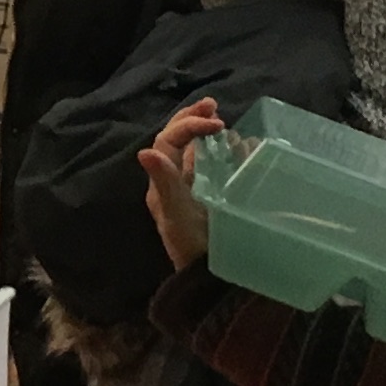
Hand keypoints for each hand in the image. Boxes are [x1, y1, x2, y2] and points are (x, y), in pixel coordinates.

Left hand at [138, 99, 225, 268]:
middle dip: (194, 120)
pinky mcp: (212, 202)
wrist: (212, 280)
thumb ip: (164, 182)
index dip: (190, 125)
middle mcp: (175, 184)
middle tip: (215, 105)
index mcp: (163, 184)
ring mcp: (195, 192)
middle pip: (178, 142)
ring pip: (196, 154)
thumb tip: (145, 151)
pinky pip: (214, 171)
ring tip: (226, 128)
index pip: (169, 141)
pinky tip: (240, 151)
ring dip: (209, 136)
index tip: (217, 123)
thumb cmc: (193, 247)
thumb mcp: (177, 214)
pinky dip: (225, 156)